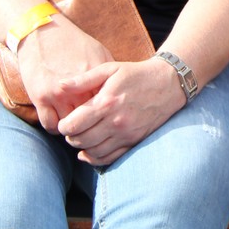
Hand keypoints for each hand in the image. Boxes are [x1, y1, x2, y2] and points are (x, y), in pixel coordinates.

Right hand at [14, 14, 115, 132]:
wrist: (42, 32)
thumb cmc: (74, 42)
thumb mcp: (100, 53)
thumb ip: (109, 75)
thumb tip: (121, 92)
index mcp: (95, 77)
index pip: (108, 105)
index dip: (109, 113)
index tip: (110, 115)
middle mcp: (78, 88)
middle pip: (90, 120)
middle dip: (93, 124)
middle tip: (94, 125)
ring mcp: (58, 95)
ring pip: (70, 126)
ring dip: (74, 128)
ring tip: (77, 125)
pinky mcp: (40, 98)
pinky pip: (49, 125)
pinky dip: (56, 127)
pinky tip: (60, 120)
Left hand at [56, 57, 185, 165]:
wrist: (169, 83)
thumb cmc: (136, 74)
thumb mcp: (110, 69)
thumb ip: (83, 80)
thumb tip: (59, 86)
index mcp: (106, 102)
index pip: (73, 125)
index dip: (64, 125)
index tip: (66, 120)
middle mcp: (116, 121)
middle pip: (80, 141)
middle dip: (71, 136)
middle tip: (73, 128)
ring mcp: (126, 134)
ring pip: (93, 152)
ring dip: (82, 147)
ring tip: (83, 136)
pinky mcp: (134, 141)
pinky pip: (109, 158)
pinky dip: (95, 158)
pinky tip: (90, 150)